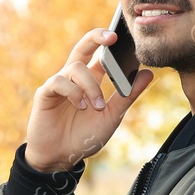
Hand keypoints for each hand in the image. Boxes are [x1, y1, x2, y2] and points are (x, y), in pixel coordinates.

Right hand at [24, 27, 153, 172]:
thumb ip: (128, 95)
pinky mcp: (45, 93)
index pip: (100, 54)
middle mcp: (74, 78)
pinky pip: (59, 82)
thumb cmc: (84, 137)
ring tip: (96, 106)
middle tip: (113, 37)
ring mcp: (59, 84)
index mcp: (91, 80)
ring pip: (76, 68)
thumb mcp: (112, 116)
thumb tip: (148, 73)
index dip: (110, 42)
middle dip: (96, 37)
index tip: (124, 36)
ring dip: (91, 86)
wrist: (61, 158)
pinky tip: (81, 106)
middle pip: (83, 47)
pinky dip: (74, 92)